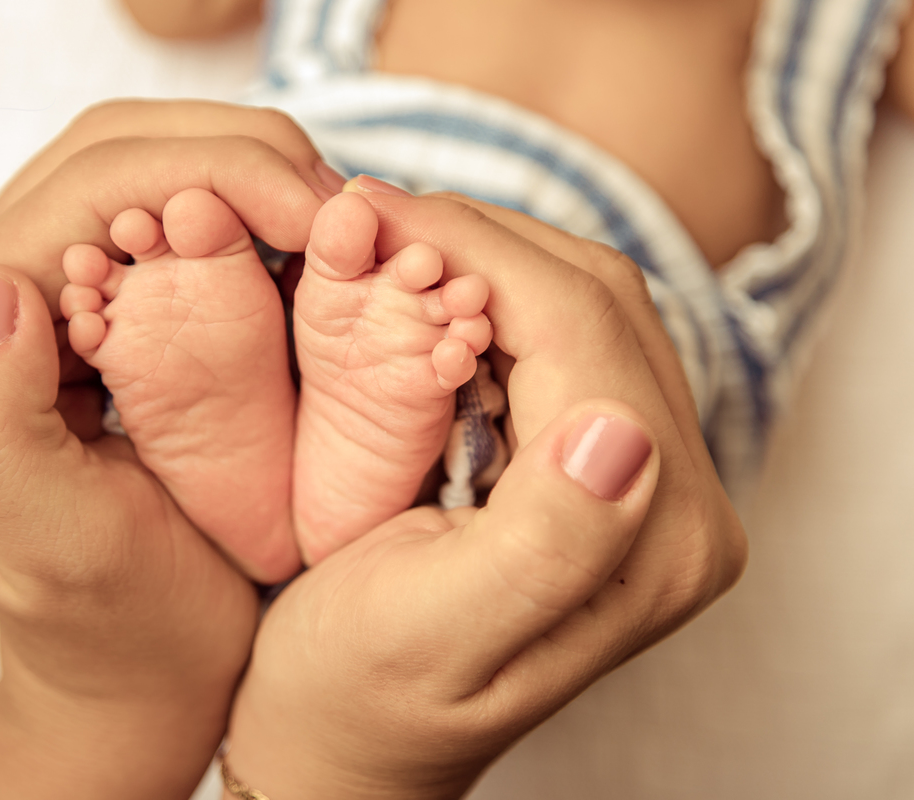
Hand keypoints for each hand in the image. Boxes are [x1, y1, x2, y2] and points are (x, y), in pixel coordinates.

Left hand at [0, 104, 333, 798]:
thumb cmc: (114, 623)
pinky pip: (178, 216)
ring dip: (252, 176)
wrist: (138, 667)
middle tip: (339, 217)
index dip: (215, 170)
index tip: (321, 222)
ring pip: (152, 167)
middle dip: (242, 156)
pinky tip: (305, 251)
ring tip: (332, 230)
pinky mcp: (107, 309)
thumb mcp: (51, 545)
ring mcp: (53, 295)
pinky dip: (253, 213)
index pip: (89, 185)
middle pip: (116, 151)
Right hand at [223, 188, 746, 799]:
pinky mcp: (607, 467)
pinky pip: (565, 338)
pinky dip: (496, 297)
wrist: (351, 734)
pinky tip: (431, 295)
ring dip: (491, 258)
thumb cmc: (359, 690)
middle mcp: (677, 507)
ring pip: (589, 305)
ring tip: (395, 244)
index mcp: (649, 544)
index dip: (477, 249)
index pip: (582, 331)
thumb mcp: (438, 629)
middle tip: (374, 214)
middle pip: (602, 302)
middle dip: (484, 239)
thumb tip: (624, 430)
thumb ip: (549, 541)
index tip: (369, 207)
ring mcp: (650, 483)